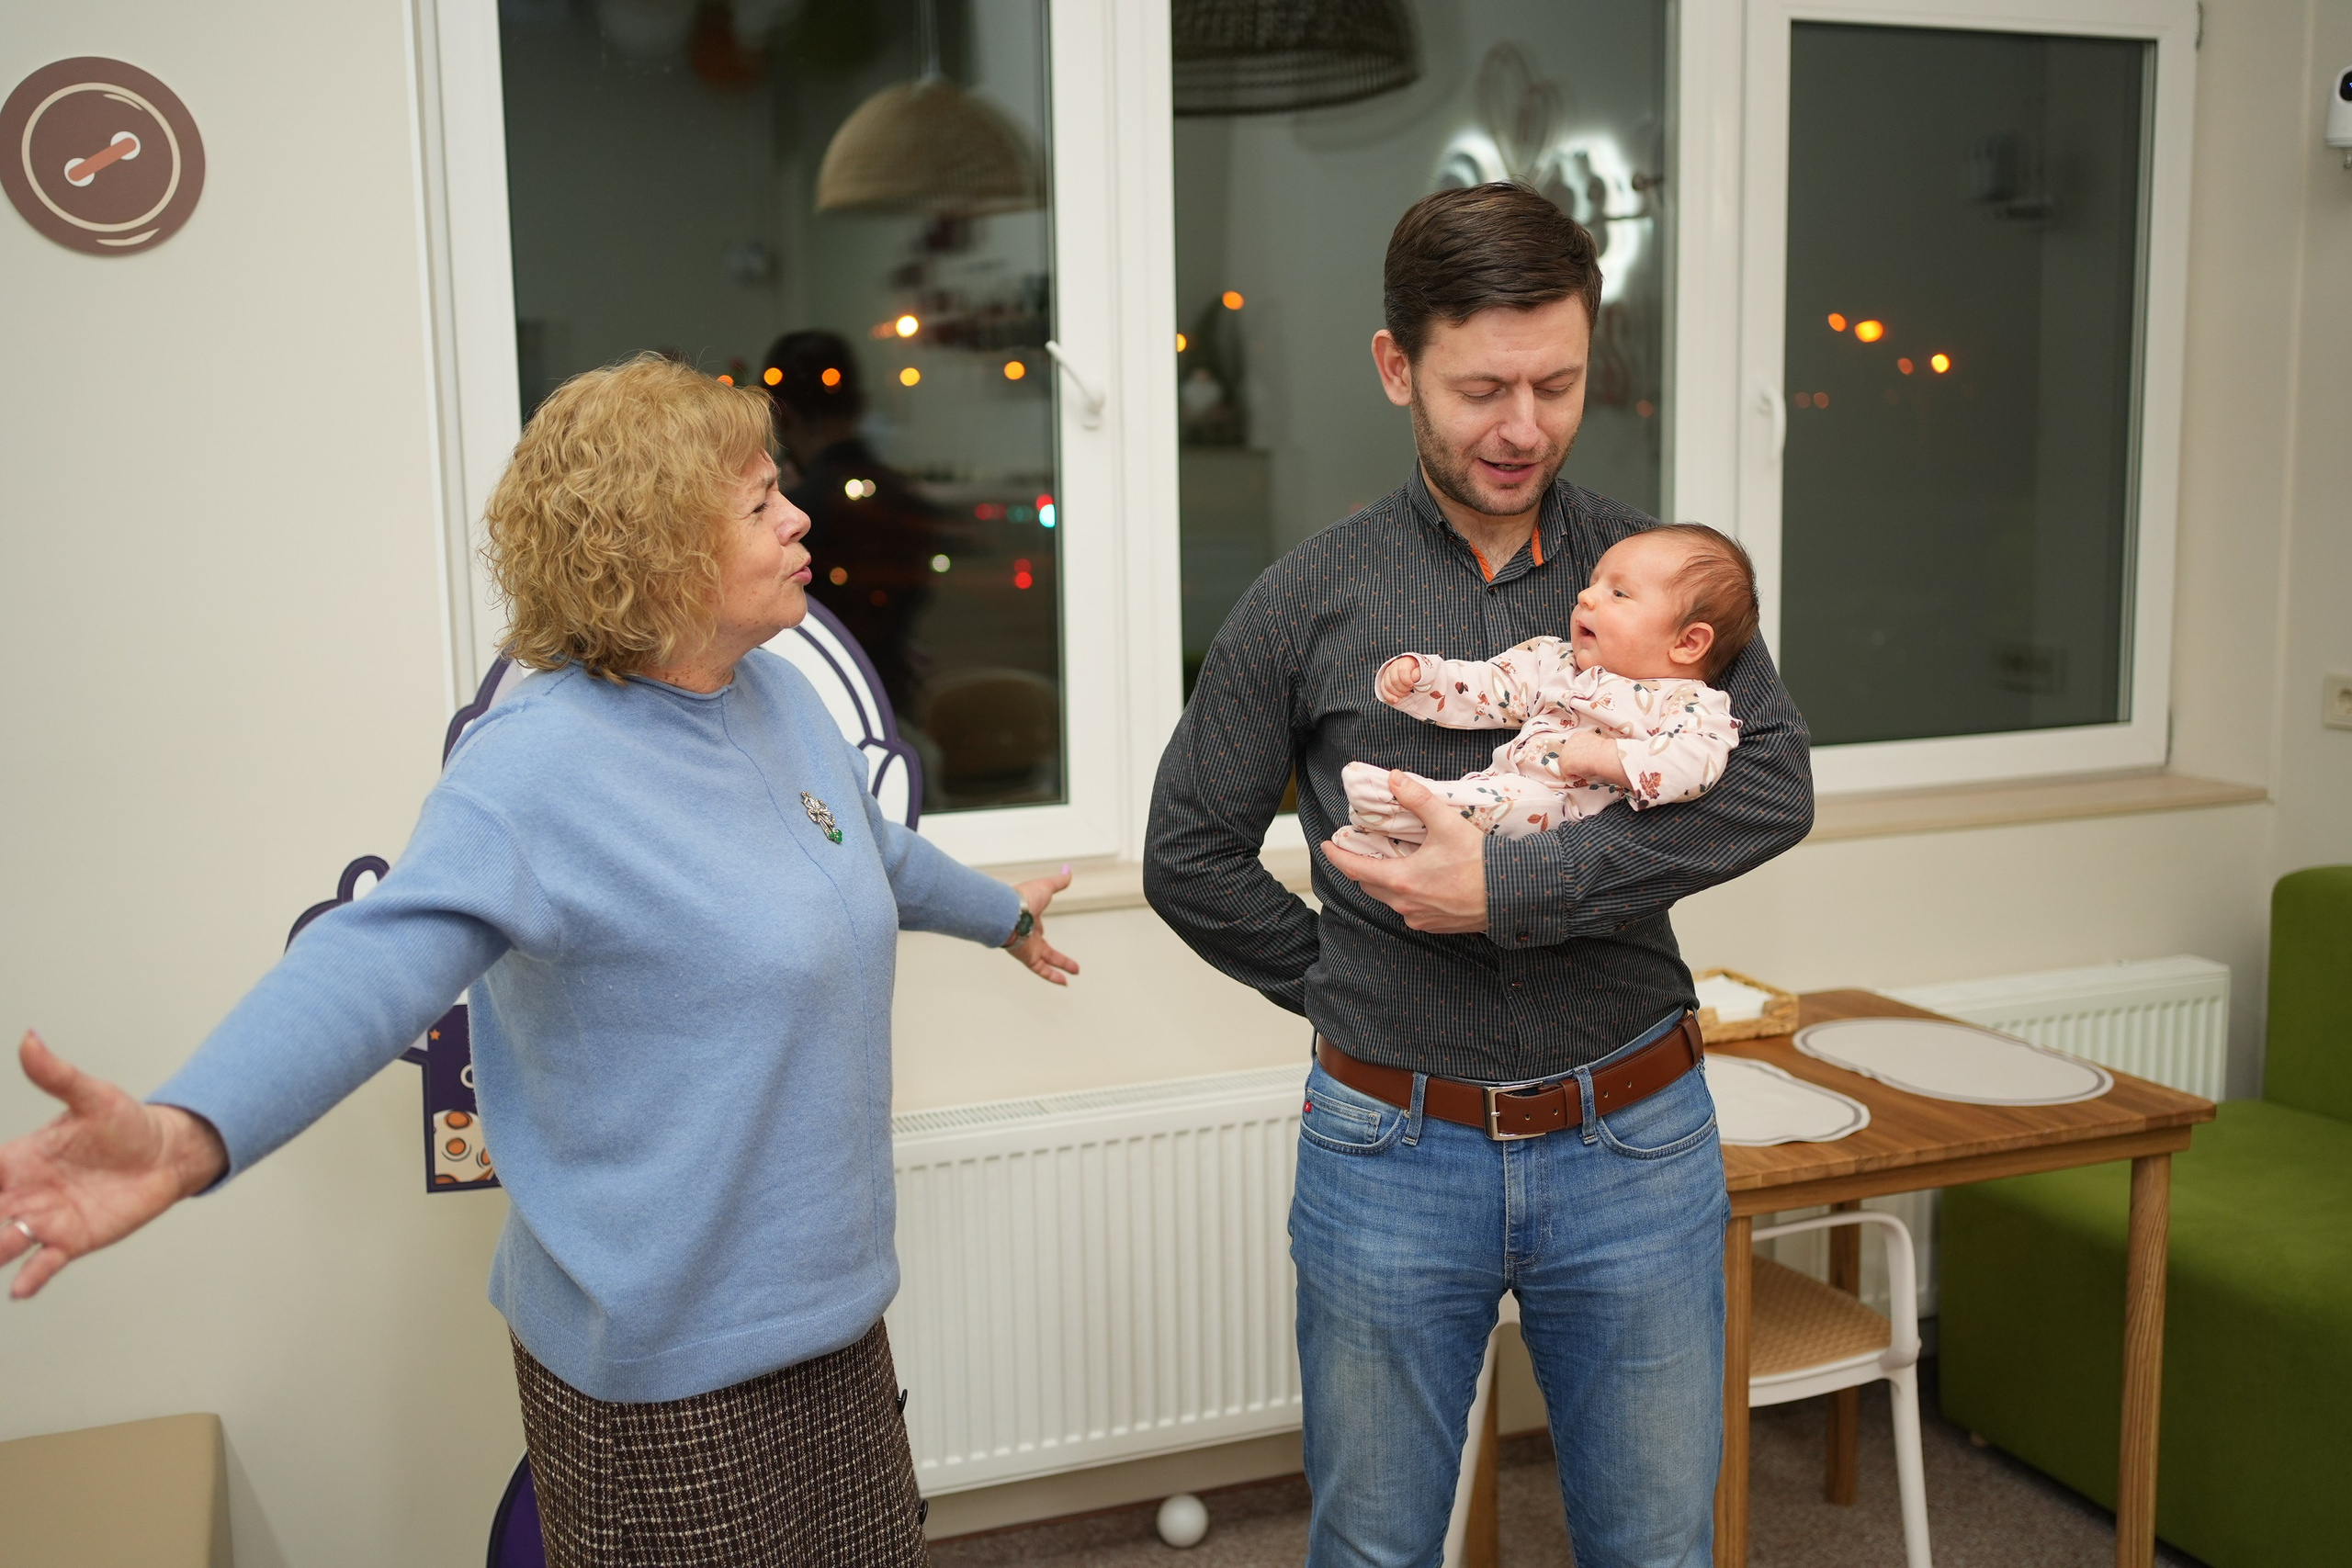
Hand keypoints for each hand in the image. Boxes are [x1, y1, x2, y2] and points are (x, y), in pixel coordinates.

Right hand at [0, 1031, 227, 1299]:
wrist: (166, 1154)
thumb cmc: (125, 1123)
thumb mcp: (91, 1097)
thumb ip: (56, 1074)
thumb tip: (30, 1037)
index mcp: (16, 1159)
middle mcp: (21, 1194)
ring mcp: (42, 1221)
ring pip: (1, 1242)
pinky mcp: (71, 1241)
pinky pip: (43, 1264)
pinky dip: (30, 1276)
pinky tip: (19, 1290)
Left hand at [1005, 868, 1081, 986]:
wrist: (1007, 912)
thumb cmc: (1023, 898)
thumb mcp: (1046, 886)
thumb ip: (1058, 881)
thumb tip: (1067, 870)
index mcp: (1031, 919)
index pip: (1038, 928)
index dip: (1041, 931)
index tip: (1044, 932)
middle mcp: (1029, 935)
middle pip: (1045, 949)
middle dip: (1058, 956)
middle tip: (1068, 963)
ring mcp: (1028, 947)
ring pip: (1046, 961)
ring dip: (1059, 968)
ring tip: (1072, 976)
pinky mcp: (1027, 957)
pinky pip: (1042, 969)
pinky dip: (1053, 976)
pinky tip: (1064, 982)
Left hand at [1319, 772, 1488, 933]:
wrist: (1511, 896)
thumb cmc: (1480, 861)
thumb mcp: (1447, 824)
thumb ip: (1418, 798)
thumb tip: (1393, 778)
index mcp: (1401, 881)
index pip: (1354, 869)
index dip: (1337, 856)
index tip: (1325, 845)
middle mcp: (1404, 906)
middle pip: (1369, 885)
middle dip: (1359, 867)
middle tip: (1355, 850)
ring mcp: (1418, 919)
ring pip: (1388, 899)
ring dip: (1382, 881)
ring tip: (1386, 862)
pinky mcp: (1434, 927)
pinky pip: (1408, 910)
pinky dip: (1404, 894)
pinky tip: (1415, 881)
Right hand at [1376, 656, 1422, 706]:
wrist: (1414, 669)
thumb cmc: (1419, 671)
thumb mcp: (1423, 670)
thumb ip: (1419, 674)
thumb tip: (1413, 680)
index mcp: (1405, 661)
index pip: (1402, 671)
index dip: (1407, 681)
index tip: (1412, 685)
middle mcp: (1394, 665)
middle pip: (1394, 680)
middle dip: (1403, 689)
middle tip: (1410, 690)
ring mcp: (1388, 673)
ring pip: (1388, 686)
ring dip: (1398, 693)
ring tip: (1406, 693)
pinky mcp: (1384, 680)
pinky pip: (1383, 689)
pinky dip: (1389, 697)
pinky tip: (1396, 700)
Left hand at [1553, 730, 1629, 788]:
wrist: (1602, 755)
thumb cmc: (1603, 751)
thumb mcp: (1593, 745)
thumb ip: (1587, 749)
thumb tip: (1588, 756)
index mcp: (1577, 736)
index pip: (1573, 748)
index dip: (1578, 756)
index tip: (1585, 760)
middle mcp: (1568, 742)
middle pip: (1568, 755)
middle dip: (1575, 762)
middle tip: (1585, 767)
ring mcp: (1564, 753)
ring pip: (1566, 764)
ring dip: (1574, 769)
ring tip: (1585, 770)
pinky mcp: (1563, 763)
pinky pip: (1566, 774)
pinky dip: (1573, 777)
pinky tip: (1582, 774)